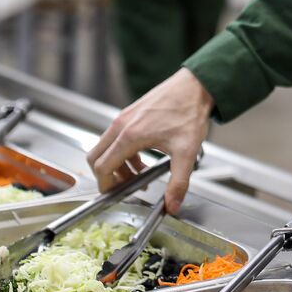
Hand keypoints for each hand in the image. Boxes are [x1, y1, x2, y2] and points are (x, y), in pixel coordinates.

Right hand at [87, 67, 213, 213]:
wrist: (196, 86)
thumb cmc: (189, 113)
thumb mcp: (186, 152)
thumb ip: (178, 182)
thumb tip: (172, 205)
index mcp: (129, 136)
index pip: (102, 167)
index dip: (105, 185)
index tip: (115, 195)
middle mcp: (121, 125)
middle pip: (96, 157)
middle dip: (107, 176)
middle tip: (126, 186)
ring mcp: (123, 117)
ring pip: (106, 147)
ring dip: (117, 164)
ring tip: (140, 174)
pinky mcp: (130, 113)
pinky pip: (115, 137)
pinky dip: (123, 152)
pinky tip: (144, 158)